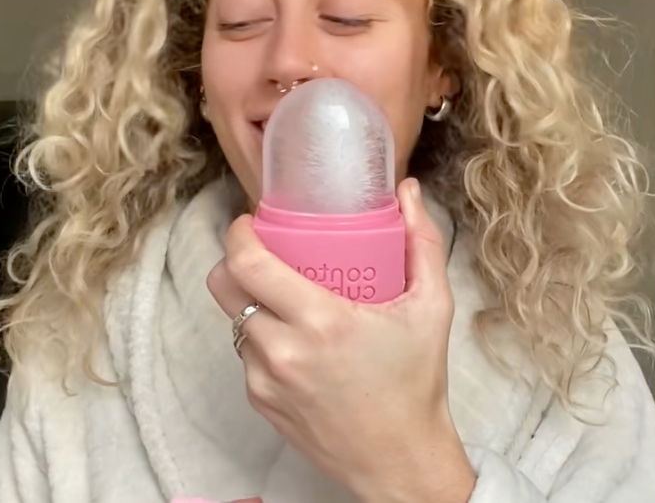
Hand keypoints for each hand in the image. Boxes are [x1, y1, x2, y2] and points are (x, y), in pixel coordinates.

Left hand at [207, 179, 475, 502]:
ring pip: (233, 319)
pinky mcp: (260, 402)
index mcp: (321, 322)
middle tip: (262, 252)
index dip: (239, 233)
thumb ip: (421, 241)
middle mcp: (283, 351)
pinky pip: (245, 353)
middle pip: (223, 286)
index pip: (248, 264)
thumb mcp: (432, 306)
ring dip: (250, 299)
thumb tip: (408, 191)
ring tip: (283, 294)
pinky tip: (294, 336)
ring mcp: (265, 380)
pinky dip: (261, 336)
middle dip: (234, 260)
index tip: (251, 222)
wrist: (401, 461)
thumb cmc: (417, 383)